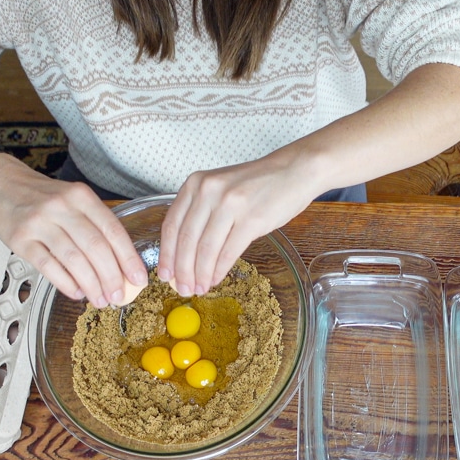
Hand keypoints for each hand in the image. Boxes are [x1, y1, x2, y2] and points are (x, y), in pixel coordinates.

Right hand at [0, 155, 147, 306]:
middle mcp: (61, 206)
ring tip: (100, 300)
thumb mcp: (72, 199)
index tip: (139, 279)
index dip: (129, 258)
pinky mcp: (20, 239)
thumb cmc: (42, 196)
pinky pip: (48, 266)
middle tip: (119, 296)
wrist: (0, 184)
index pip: (113, 230)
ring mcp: (39, 222)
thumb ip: (94, 225)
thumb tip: (119, 265)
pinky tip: (77, 292)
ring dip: (91, 284)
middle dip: (111, 277)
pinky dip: (66, 283)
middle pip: (95, 247)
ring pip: (74, 259)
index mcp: (81, 196)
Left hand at [158, 156, 319, 295]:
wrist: (294, 171)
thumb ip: (201, 211)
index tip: (164, 274)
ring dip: (201, 274)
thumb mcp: (220, 187)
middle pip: (186, 240)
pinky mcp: (252, 219)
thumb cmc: (258, 182)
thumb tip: (185, 253)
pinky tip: (216, 279)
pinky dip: (219, 270)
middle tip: (182, 288)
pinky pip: (228, 252)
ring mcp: (230, 204)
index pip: (172, 225)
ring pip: (206, 249)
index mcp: (196, 183)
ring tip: (199, 288)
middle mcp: (209, 191)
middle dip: (182, 270)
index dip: (166, 254)